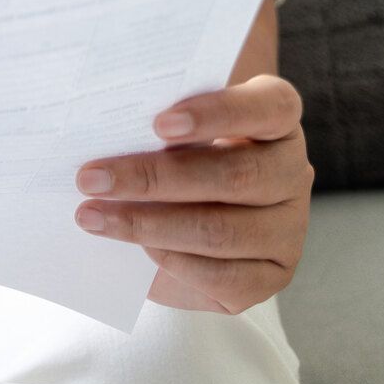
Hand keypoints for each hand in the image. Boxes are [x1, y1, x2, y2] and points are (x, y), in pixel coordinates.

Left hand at [75, 74, 312, 313]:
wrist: (177, 219)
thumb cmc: (167, 157)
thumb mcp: (163, 133)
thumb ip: (151, 125)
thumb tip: (100, 137)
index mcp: (276, 119)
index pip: (268, 107)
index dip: (217, 114)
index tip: (158, 124)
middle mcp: (292, 170)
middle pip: (236, 175)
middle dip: (154, 179)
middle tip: (91, 179)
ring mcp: (289, 227)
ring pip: (223, 230)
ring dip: (148, 226)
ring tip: (92, 217)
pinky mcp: (273, 274)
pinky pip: (224, 276)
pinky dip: (173, 263)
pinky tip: (137, 251)